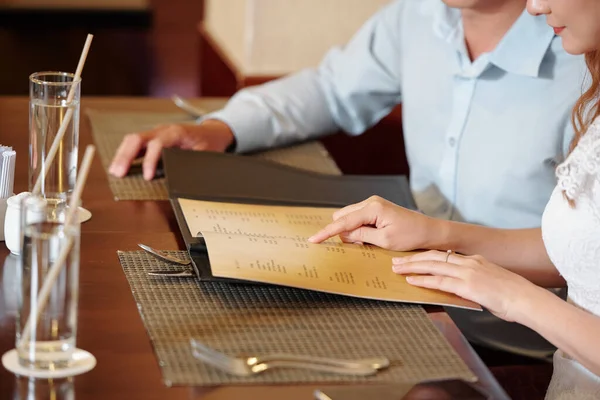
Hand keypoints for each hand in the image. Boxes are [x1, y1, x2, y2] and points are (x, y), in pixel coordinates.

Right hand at [108, 119, 234, 179]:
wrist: (211, 132)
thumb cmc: (208, 144)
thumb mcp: (204, 155)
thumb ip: (191, 164)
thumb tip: (180, 179)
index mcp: (176, 133)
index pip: (158, 144)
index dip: (151, 160)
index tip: (148, 177)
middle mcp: (163, 130)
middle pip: (138, 138)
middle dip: (126, 156)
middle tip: (118, 173)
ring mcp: (156, 133)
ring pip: (133, 139)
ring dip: (122, 155)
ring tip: (115, 171)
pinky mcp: (152, 138)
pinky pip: (135, 144)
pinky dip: (126, 154)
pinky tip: (120, 165)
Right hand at [308, 196, 443, 250]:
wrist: (429, 231)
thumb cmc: (410, 236)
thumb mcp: (384, 240)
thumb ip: (360, 236)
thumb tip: (344, 234)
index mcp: (372, 208)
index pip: (343, 222)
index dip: (327, 232)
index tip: (313, 239)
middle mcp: (370, 202)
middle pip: (342, 217)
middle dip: (343, 232)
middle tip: (360, 244)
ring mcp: (372, 204)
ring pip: (348, 217)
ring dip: (351, 231)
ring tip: (369, 241)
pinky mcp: (375, 208)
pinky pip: (357, 217)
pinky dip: (357, 228)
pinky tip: (369, 236)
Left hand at [392, 250, 538, 321]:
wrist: (527, 300)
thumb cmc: (513, 297)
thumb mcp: (492, 283)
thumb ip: (476, 282)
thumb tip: (464, 288)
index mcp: (476, 260)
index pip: (444, 254)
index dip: (426, 256)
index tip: (413, 257)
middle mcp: (470, 262)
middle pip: (434, 256)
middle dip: (413, 258)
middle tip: (396, 260)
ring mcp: (468, 272)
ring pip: (432, 266)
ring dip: (412, 267)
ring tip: (397, 268)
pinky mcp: (467, 285)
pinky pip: (439, 281)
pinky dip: (423, 280)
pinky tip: (411, 281)